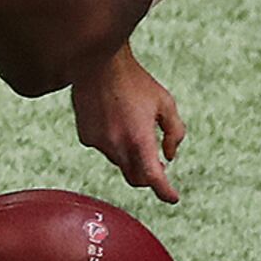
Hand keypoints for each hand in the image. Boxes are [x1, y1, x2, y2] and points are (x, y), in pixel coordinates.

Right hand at [70, 48, 185, 202]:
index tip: (173, 198)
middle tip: (159, 164)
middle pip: (136, 178)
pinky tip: (115, 119)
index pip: (154, 178)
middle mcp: (117, 146)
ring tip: (133, 125)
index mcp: (140, 139)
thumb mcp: (166, 103)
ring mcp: (99, 143)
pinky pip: (104, 148)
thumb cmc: (136, 81)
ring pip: (120, 162)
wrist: (98, 62)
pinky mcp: (86, 137)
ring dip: (130, 154)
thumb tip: (170, 157)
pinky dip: (113, 142)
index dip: (165, 192)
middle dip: (148, 176)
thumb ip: (174, 133)